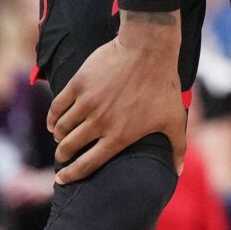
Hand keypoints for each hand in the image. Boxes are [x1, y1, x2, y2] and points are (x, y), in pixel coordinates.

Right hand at [48, 10, 191, 182]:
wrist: (148, 50)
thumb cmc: (163, 85)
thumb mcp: (174, 119)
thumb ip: (177, 148)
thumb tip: (178, 171)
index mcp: (119, 136)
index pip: (87, 164)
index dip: (71, 175)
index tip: (61, 180)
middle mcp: (100, 123)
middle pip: (69, 147)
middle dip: (62, 155)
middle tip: (62, 156)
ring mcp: (87, 103)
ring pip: (61, 127)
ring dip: (58, 135)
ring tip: (60, 136)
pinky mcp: (79, 84)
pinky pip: (57, 106)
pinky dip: (52, 117)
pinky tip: (53, 121)